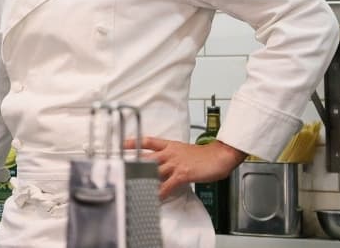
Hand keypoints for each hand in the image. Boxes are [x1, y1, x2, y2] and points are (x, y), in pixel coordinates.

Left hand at [125, 138, 245, 199]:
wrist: (220, 156)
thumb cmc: (204, 155)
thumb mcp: (183, 150)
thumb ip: (170, 156)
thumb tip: (161, 164)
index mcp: (169, 145)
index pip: (147, 141)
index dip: (133, 142)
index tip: (120, 146)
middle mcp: (169, 153)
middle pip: (146, 157)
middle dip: (133, 164)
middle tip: (120, 170)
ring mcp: (175, 163)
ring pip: (154, 171)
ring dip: (144, 180)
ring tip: (133, 187)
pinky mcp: (182, 174)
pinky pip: (167, 185)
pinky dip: (160, 192)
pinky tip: (155, 197)